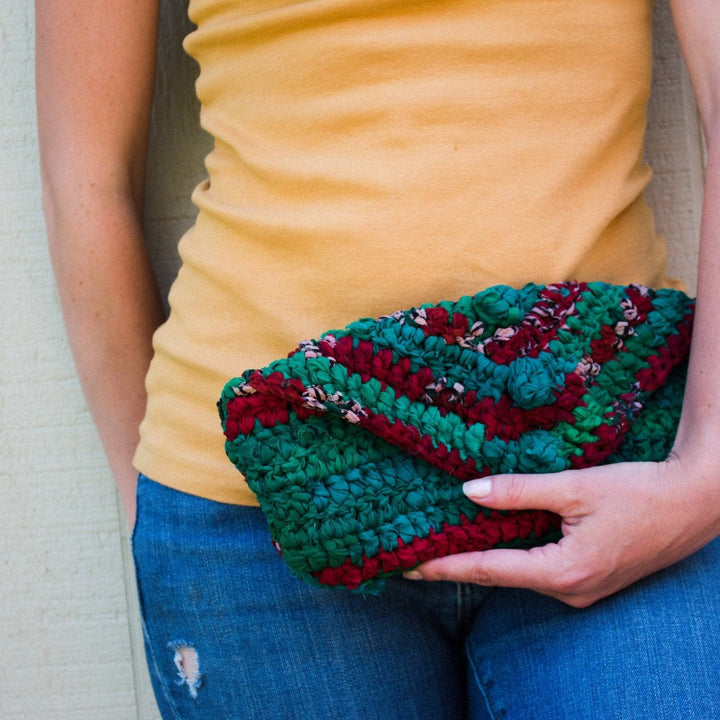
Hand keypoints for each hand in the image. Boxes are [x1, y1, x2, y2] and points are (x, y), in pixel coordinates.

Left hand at [406, 452, 719, 606]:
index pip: (488, 569)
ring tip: (445, 543)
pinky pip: (540, 569)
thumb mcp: (574, 487)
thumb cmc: (640, 493)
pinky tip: (494, 538)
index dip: (445, 567)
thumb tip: (469, 492)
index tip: (409, 567)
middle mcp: (570, 591)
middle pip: (501, 575)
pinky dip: (513, 555)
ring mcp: (582, 590)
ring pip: (520, 572)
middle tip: (416, 553)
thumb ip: (518, 491)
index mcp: (563, 572)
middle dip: (458, 564)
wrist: (694, 503)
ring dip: (485, 558)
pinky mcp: (590, 579)